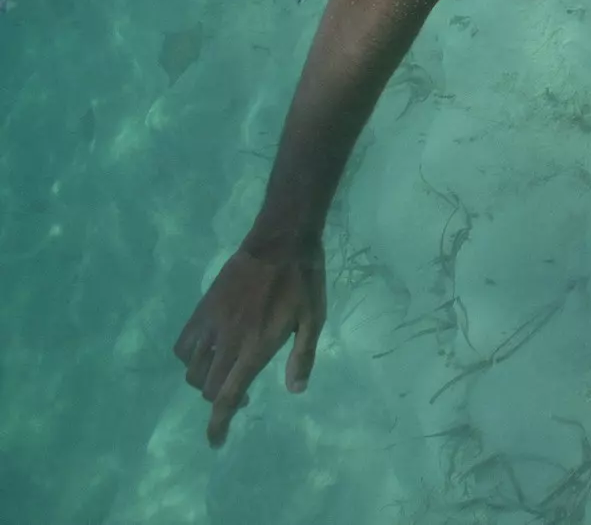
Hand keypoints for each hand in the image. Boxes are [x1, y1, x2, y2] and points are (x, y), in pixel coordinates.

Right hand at [173, 240, 325, 446]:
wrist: (279, 242)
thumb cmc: (303, 281)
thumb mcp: (315, 319)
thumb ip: (303, 356)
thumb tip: (295, 390)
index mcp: (254, 348)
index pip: (227, 396)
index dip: (218, 424)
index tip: (216, 441)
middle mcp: (227, 342)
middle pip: (208, 389)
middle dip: (220, 403)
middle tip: (240, 397)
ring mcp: (210, 324)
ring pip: (193, 371)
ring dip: (206, 382)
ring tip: (226, 375)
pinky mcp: (201, 310)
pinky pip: (183, 346)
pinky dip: (190, 359)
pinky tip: (207, 353)